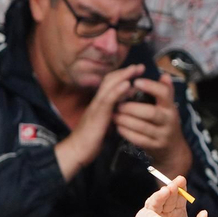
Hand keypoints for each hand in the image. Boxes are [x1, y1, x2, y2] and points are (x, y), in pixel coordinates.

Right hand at [54, 64, 140, 180]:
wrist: (77, 150)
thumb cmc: (91, 140)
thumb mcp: (105, 125)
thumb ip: (112, 116)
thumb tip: (122, 112)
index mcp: (99, 103)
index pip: (110, 85)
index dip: (122, 76)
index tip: (136, 72)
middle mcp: (97, 101)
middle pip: (110, 80)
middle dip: (125, 72)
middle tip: (140, 66)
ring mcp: (96, 106)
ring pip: (109, 85)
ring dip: (123, 75)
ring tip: (135, 69)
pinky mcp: (97, 114)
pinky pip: (108, 99)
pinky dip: (118, 90)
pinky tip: (127, 84)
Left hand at [115, 73, 193, 177]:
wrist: (173, 149)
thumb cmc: (165, 123)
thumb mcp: (168, 107)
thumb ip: (165, 92)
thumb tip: (164, 75)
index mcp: (170, 107)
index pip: (164, 93)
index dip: (150, 87)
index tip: (136, 82)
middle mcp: (169, 121)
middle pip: (151, 112)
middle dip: (132, 107)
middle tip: (117, 104)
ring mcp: (162, 135)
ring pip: (143, 127)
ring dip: (126, 120)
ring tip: (114, 115)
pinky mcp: (155, 147)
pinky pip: (139, 140)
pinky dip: (127, 133)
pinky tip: (118, 127)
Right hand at [128, 176, 211, 216]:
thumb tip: (204, 213)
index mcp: (178, 215)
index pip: (180, 197)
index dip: (181, 188)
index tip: (183, 180)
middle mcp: (164, 214)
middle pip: (167, 196)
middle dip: (171, 188)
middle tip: (176, 182)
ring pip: (154, 203)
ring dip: (159, 196)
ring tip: (166, 191)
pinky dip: (150, 216)